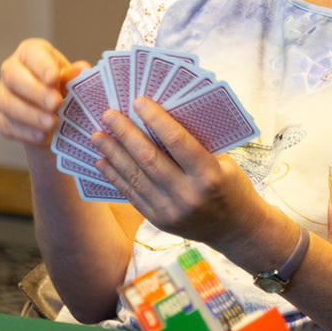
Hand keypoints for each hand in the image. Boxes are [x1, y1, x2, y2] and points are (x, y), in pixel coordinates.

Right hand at [0, 38, 85, 147]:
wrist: (53, 114)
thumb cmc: (63, 89)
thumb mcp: (71, 80)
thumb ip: (74, 76)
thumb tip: (82, 69)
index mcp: (31, 53)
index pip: (31, 54)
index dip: (42, 66)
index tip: (54, 79)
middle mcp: (11, 69)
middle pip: (14, 77)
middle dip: (35, 92)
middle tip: (55, 104)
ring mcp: (2, 93)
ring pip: (8, 103)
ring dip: (31, 115)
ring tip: (52, 123)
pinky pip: (7, 124)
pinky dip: (26, 132)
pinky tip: (42, 136)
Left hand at [92, 98, 273, 255]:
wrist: (235, 229)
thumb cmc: (230, 185)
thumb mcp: (222, 162)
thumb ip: (194, 144)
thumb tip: (158, 117)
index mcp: (209, 175)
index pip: (178, 141)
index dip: (156, 119)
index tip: (138, 101)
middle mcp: (188, 195)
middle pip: (149, 158)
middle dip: (126, 134)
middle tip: (108, 114)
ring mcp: (171, 211)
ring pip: (135, 176)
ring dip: (113, 154)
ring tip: (97, 135)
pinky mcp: (158, 221)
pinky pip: (131, 194)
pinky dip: (115, 176)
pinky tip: (102, 161)